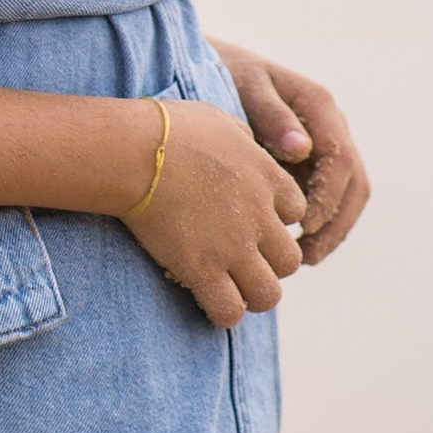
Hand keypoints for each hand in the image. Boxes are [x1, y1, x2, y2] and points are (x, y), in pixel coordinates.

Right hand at [126, 103, 312, 327]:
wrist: (136, 151)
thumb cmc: (170, 128)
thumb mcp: (220, 120)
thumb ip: (242, 137)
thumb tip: (244, 143)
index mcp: (267, 177)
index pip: (297, 212)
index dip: (275, 219)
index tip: (250, 218)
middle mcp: (259, 217)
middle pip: (289, 260)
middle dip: (269, 264)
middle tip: (242, 260)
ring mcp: (234, 247)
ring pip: (268, 294)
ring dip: (252, 294)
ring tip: (230, 288)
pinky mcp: (203, 270)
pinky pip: (229, 311)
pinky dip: (223, 312)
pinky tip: (208, 300)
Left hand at [211, 41, 372, 263]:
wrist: (216, 66)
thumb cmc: (227, 73)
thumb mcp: (245, 87)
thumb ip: (271, 115)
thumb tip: (302, 148)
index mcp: (319, 106)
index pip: (341, 158)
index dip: (327, 196)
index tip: (303, 225)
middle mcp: (331, 126)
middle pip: (354, 184)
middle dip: (336, 223)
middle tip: (307, 255)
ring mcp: (325, 146)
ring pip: (347, 197)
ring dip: (331, 230)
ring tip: (302, 259)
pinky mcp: (312, 164)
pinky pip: (326, 199)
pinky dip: (318, 225)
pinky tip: (292, 247)